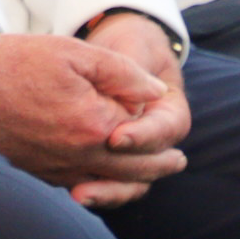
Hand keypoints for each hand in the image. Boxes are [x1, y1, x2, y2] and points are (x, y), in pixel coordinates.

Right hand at [0, 29, 188, 203]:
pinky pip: (79, 187)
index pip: (138, 130)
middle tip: (178, 162)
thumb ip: (123, 73)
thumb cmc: (16, 63)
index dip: (144, 114)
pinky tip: (105, 179)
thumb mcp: (75, 53)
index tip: (155, 106)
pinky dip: (100, 186)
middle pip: (133, 169)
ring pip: (108, 185)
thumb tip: (156, 94)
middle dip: (159, 164)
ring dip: (135, 182)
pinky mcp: (37, 174)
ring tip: (152, 177)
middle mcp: (79, 157)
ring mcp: (57, 170)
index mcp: (95, 125)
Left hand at [65, 13, 195, 204]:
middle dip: (122, 174)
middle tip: (94, 177)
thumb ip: (134, 68)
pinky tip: (69, 192)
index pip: (164, 130)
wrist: (115, 46)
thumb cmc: (128, 43)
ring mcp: (134, 153)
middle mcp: (156, 139)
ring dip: (106, 192)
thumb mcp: (133, 45)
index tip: (116, 136)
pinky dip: (92, 189)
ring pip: (128, 183)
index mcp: (170, 111)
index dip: (142, 136)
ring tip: (80, 195)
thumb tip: (146, 92)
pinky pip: (106, 182)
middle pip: (148, 168)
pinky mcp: (109, 159)